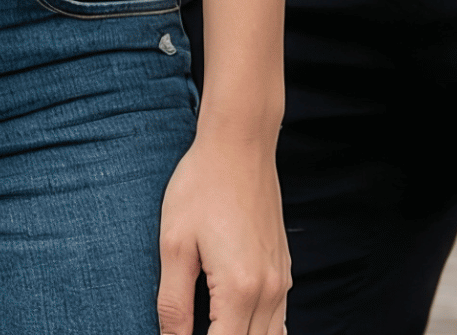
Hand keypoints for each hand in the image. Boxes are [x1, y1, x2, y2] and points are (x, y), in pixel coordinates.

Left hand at [157, 130, 289, 334]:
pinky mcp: (284, 268)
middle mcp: (269, 292)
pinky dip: (261, 333)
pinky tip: (237, 324)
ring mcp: (281, 281)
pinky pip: (280, 321)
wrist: (241, 141)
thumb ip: (173, 304)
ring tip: (213, 326)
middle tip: (192, 330)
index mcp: (239, 290)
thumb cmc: (202, 185)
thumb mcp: (175, 243)